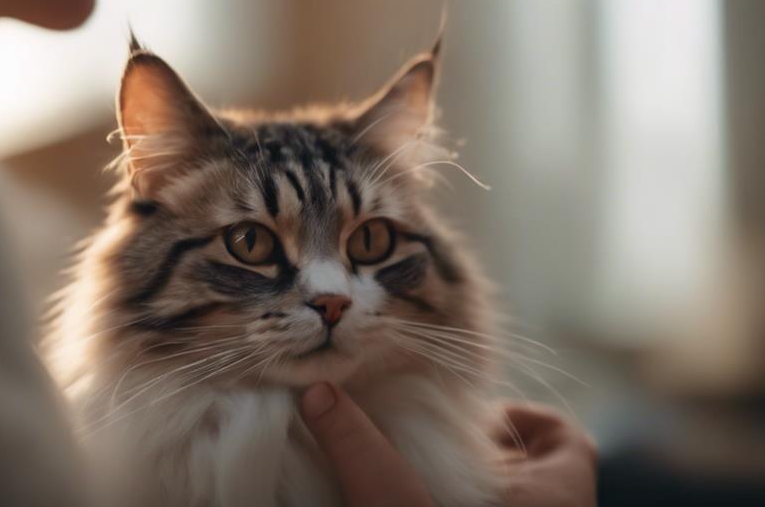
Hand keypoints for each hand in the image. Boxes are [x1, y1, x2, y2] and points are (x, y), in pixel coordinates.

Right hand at [300, 383, 596, 506]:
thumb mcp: (395, 504)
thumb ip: (359, 450)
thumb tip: (318, 391)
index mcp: (559, 498)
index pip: (568, 441)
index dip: (526, 421)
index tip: (470, 423)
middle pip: (542, 477)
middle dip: (488, 460)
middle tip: (435, 454)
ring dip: (477, 498)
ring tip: (425, 490)